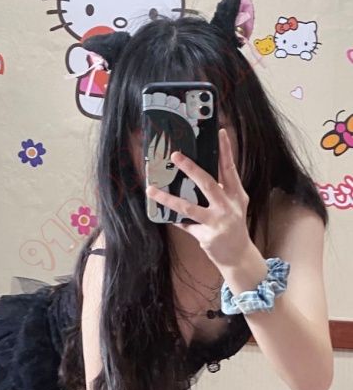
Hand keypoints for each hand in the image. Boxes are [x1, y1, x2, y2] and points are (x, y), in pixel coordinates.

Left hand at [146, 128, 251, 270]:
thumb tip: (198, 173)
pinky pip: (185, 224)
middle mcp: (228, 206)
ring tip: (152, 189)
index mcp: (236, 195)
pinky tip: (163, 213)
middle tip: (176, 155)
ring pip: (188, 207)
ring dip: (167, 198)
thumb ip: (221, 190)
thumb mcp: (233, 205)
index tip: (220, 133)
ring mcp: (217, 222)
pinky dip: (174, 219)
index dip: (226, 150)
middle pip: (208, 183)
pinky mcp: (206, 236)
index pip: (230, 168)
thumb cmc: (233, 226)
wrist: (238, 255)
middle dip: (191, 168)